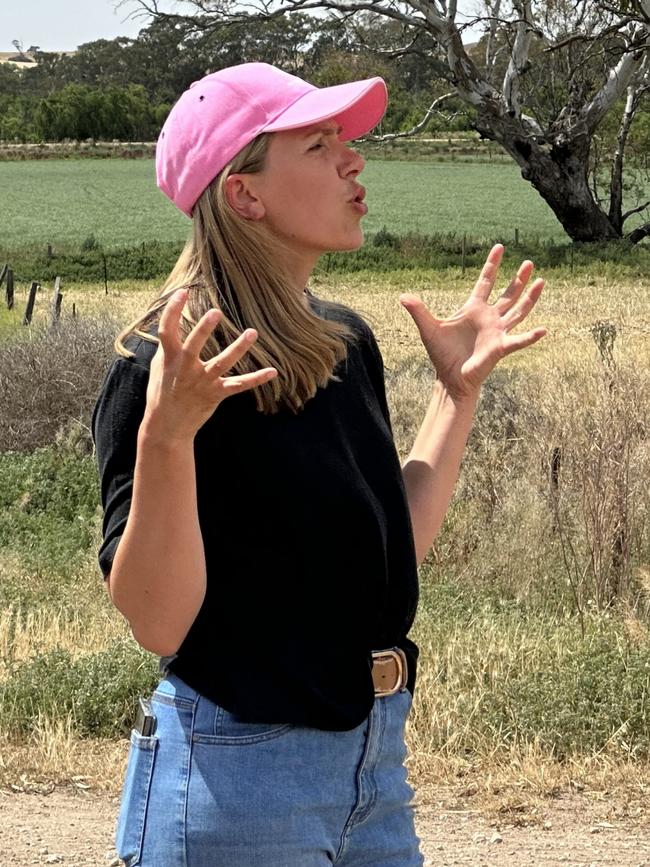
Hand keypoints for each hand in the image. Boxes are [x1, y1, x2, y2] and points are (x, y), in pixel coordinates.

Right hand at [142, 289, 276, 441]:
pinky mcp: (216, 394)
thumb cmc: (161, 392)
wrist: (167, 426)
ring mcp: (202, 382)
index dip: (172, 310)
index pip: (167, 330)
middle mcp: (186, 369)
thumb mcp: (158, 368)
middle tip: (216, 312)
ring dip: (238, 348)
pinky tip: (273, 371)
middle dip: (203, 330)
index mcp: (170, 358)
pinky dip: (256, 379)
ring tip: (252, 332)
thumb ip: (167, 347)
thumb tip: (171, 326)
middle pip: (194, 346)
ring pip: (222, 363)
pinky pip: (239, 385)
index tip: (182, 292)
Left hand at [399, 244, 545, 401]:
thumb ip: (418, 311)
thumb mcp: (428, 328)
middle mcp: (489, 318)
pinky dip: (530, 337)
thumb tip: (402, 296)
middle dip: (518, 278)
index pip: (485, 282)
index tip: (499, 247)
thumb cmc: (441, 354)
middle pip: (508, 293)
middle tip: (529, 261)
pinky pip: (518, 341)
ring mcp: (497, 332)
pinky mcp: (500, 347)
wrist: (450, 378)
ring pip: (518, 311)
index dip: (492, 265)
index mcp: (473, 309)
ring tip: (542, 282)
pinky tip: (543, 330)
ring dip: (530, 298)